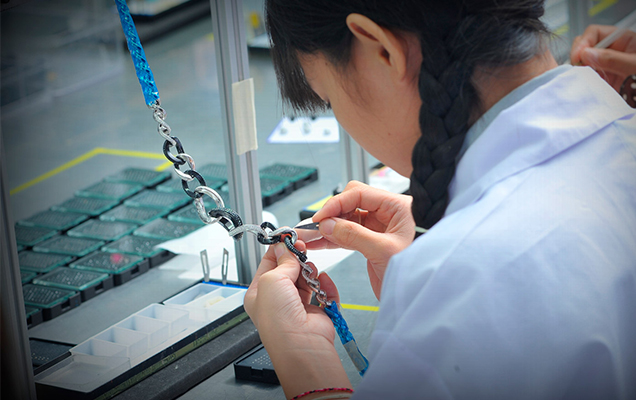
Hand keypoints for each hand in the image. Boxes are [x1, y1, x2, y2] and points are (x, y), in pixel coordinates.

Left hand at [244, 242, 350, 397]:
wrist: (302, 344)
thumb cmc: (279, 320)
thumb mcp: (272, 280)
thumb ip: (281, 261)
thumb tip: (285, 248)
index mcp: (259, 293)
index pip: (268, 263)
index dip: (279, 249)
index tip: (289, 237)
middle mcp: (277, 300)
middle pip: (289, 269)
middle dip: (297, 260)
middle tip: (303, 250)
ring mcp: (297, 306)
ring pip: (307, 278)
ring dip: (312, 273)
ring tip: (312, 273)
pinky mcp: (317, 311)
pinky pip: (323, 291)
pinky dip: (326, 285)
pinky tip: (324, 282)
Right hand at [304, 180, 414, 298]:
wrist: (424, 293)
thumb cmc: (418, 269)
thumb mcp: (384, 250)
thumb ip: (354, 235)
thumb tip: (328, 224)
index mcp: (397, 206)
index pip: (359, 194)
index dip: (336, 204)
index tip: (320, 218)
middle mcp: (388, 213)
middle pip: (351, 202)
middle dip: (332, 213)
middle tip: (318, 227)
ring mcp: (380, 227)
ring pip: (348, 218)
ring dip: (330, 226)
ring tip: (312, 235)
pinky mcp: (373, 241)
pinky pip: (350, 233)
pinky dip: (335, 237)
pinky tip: (321, 241)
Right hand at [570, 24, 635, 91]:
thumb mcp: (635, 66)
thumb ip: (612, 59)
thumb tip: (586, 54)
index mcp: (623, 41)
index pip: (595, 33)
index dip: (584, 42)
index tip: (578, 57)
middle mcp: (612, 53)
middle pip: (586, 47)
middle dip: (578, 56)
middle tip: (576, 69)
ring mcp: (607, 68)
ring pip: (584, 65)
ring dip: (578, 71)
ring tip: (579, 80)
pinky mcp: (604, 84)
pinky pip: (587, 80)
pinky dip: (582, 84)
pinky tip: (583, 88)